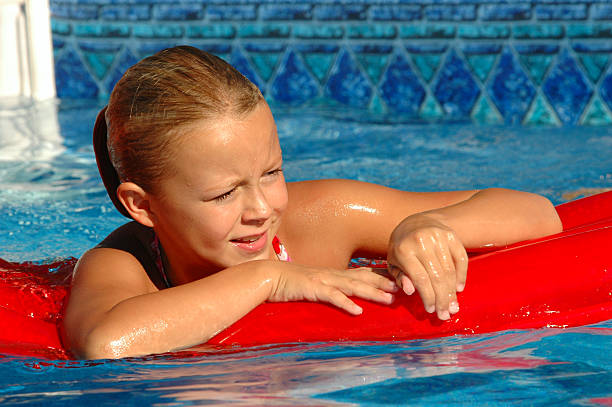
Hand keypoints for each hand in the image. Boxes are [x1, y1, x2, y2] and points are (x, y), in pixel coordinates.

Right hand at [268, 263, 397, 314]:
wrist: (269, 277)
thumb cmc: (291, 282)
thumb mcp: (315, 283)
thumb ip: (331, 287)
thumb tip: (345, 296)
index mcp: (334, 274)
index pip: (362, 273)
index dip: (381, 276)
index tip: (400, 280)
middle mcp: (333, 274)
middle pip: (364, 278)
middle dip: (385, 283)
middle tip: (406, 287)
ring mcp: (323, 280)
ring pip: (353, 286)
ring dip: (372, 293)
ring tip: (389, 300)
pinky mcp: (313, 289)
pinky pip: (332, 297)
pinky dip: (346, 303)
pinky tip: (357, 311)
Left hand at [387, 214, 467, 319]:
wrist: (416, 221)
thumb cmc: (402, 246)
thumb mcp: (393, 261)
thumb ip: (400, 277)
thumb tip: (410, 291)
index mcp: (404, 250)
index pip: (420, 279)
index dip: (427, 297)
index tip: (431, 310)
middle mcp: (422, 242)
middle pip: (437, 277)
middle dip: (442, 299)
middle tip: (445, 314)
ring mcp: (438, 237)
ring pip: (449, 270)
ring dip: (452, 291)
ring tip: (453, 307)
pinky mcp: (451, 235)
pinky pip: (461, 259)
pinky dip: (461, 275)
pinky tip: (459, 288)